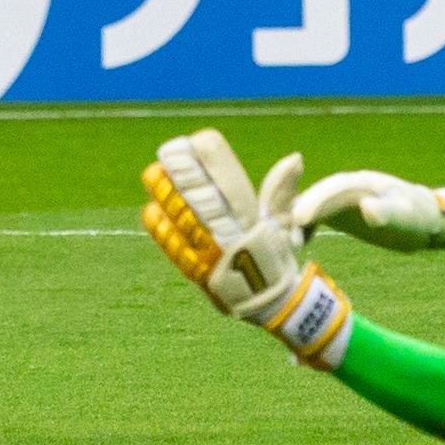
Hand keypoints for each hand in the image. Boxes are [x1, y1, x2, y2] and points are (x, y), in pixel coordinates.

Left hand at [140, 130, 351, 367]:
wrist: (274, 305)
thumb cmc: (274, 255)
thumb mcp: (282, 222)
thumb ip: (281, 190)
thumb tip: (295, 158)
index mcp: (257, 223)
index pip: (235, 186)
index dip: (216, 163)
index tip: (200, 140)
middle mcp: (237, 240)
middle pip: (207, 203)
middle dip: (187, 176)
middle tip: (168, 152)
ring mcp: (217, 260)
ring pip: (190, 225)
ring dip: (169, 199)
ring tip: (152, 174)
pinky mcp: (202, 278)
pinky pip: (179, 253)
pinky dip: (164, 233)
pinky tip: (150, 210)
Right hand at [288, 169, 444, 250]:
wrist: (422, 218)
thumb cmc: (417, 218)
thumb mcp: (407, 218)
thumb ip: (387, 212)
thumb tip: (366, 208)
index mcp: (361, 184)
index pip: (332, 190)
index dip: (315, 202)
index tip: (300, 220)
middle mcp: (344, 188)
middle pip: (312, 195)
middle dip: (295, 211)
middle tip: (283, 237)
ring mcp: (337, 199)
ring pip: (307, 204)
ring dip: (292, 220)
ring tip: (286, 245)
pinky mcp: (336, 212)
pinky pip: (310, 216)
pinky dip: (298, 227)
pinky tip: (295, 245)